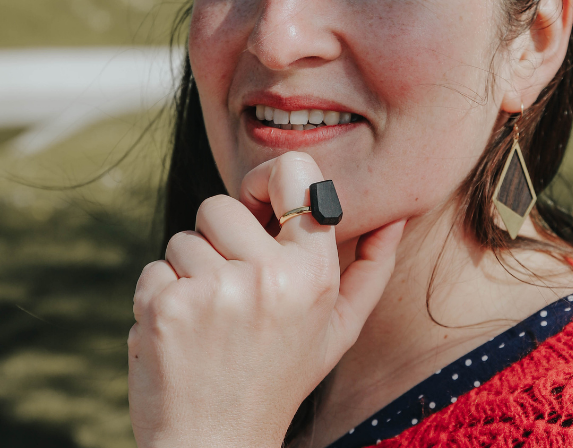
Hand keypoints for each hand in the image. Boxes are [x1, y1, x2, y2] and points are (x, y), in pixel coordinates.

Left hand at [128, 151, 405, 447]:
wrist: (216, 441)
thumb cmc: (280, 376)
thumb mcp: (340, 327)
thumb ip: (373, 268)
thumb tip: (395, 218)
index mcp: (314, 274)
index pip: (295, 173)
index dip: (266, 180)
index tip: (257, 202)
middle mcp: (268, 277)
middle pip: (221, 204)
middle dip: (219, 236)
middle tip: (232, 281)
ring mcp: (214, 291)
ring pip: (183, 238)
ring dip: (191, 270)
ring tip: (211, 316)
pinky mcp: (166, 306)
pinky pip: (155, 268)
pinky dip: (163, 295)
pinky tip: (185, 331)